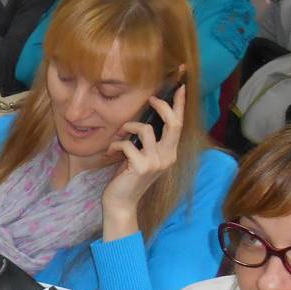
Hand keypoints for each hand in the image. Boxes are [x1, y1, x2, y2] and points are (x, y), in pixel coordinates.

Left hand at [102, 82, 184, 232]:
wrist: (121, 202)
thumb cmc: (128, 177)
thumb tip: (142, 119)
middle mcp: (167, 157)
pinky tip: (109, 152)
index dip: (180, 105)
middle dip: (163, 106)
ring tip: (120, 133)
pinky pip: (127, 145)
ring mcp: (156, 163)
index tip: (181, 86)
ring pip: (147, 130)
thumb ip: (146, 141)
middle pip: (174, 124)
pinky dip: (116, 144)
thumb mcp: (140, 156)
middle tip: (151, 98)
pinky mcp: (141, 167)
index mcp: (169, 153)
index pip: (179, 125)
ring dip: (130, 127)